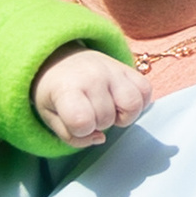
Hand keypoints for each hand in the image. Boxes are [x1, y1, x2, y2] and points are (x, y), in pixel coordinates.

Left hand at [34, 45, 150, 145]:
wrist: (61, 58)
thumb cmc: (55, 92)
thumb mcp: (49, 117)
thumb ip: (71, 136)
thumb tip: (100, 138)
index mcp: (66, 89)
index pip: (82, 122)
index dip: (81, 131)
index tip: (75, 122)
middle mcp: (92, 76)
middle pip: (106, 119)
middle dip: (98, 123)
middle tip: (88, 111)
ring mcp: (113, 70)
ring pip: (132, 106)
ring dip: (122, 116)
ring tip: (109, 109)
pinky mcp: (128, 68)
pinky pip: (146, 92)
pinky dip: (139, 103)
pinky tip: (121, 102)